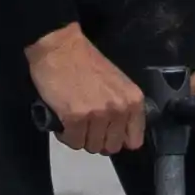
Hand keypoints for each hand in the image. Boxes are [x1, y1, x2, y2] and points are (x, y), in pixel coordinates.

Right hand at [24, 24, 146, 155]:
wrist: (60, 47)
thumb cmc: (86, 63)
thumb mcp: (117, 84)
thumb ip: (123, 108)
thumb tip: (118, 135)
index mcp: (133, 100)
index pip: (133, 141)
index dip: (117, 139)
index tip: (106, 132)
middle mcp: (119, 109)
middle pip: (110, 147)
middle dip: (96, 139)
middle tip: (86, 124)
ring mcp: (98, 114)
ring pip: (90, 146)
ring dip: (80, 137)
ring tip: (73, 119)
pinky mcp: (75, 118)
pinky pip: (72, 141)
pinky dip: (65, 134)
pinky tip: (63, 119)